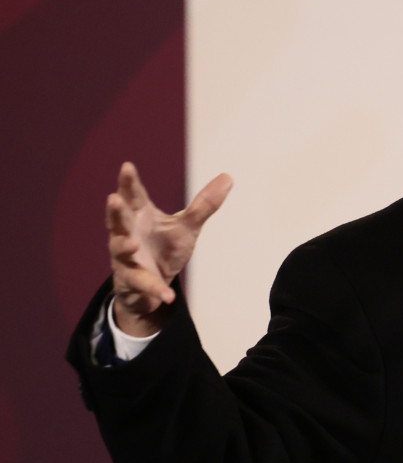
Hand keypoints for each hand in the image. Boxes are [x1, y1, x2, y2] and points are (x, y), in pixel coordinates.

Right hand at [106, 162, 233, 336]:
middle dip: (116, 210)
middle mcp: (127, 233)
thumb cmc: (164, 248)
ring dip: (122, 246)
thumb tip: (229, 177)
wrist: (154, 285)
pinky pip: (142, 284)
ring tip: (130, 243)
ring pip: (119, 249)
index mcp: (140, 216)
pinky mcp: (132, 281)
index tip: (127, 166)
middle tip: (113, 197)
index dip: (129, 183)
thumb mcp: (187, 226)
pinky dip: (154, 288)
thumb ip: (204, 204)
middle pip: (118, 220)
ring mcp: (126, 258)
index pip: (134, 196)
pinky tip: (167, 296)